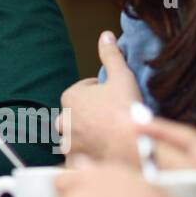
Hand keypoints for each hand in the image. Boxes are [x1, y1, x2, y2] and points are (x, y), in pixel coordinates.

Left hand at [57, 31, 142, 165]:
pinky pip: (77, 157)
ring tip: (108, 137)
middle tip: (110, 118)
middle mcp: (63, 119)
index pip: (83, 90)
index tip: (112, 97)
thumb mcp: (121, 76)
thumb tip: (105, 35)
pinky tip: (102, 153)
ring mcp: (68, 142)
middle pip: (76, 114)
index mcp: (70, 97)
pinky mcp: (74, 160)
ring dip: (86, 136)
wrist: (132, 144)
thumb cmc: (126, 109)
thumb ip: (111, 55)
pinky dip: (86, 155)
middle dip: (89, 114)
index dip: (100, 92)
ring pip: (75, 136)